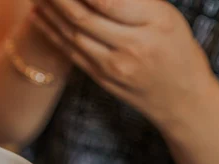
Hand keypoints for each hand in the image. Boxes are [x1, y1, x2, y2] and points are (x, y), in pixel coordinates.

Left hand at [30, 0, 218, 130]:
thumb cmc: (177, 48)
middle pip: (84, 17)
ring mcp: (113, 66)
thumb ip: (132, 1)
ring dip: (49, 11)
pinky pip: (71, 52)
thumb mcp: (166, 16)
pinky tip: (38, 16)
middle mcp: (132, 46)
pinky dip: (52, 32)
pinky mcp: (100, 78)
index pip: (108, 1)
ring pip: (73, 34)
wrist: (180, 98)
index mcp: (155, 23)